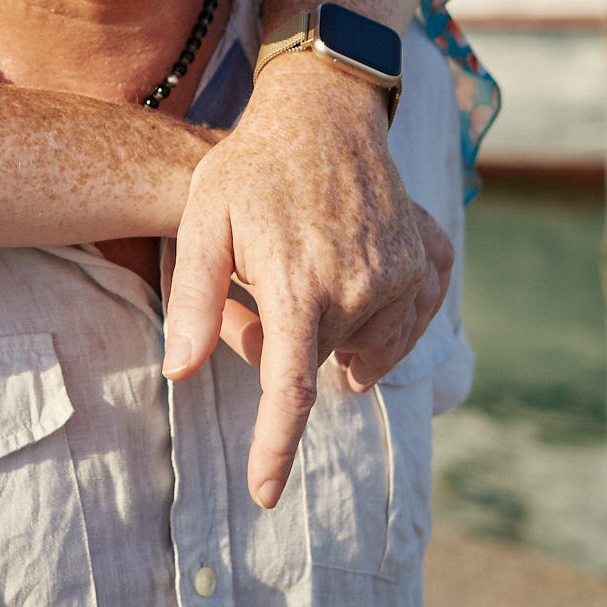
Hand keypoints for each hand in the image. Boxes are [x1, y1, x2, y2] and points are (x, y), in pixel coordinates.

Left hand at [160, 53, 454, 508]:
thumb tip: (179, 371)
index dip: (276, 449)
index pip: (288, 391)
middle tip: (252, 283)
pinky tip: (355, 279)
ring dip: (328, 328)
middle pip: (315, 362)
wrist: (324, 110)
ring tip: (297, 270)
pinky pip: (409, 320)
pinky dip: (381, 316)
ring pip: (359, 347)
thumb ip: (191, 298)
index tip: (266, 496)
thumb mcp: (203, 220)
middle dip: (280, 339)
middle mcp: (362, 289)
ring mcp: (403, 277)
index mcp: (301, 286)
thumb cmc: (251, 165)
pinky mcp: (427, 262)